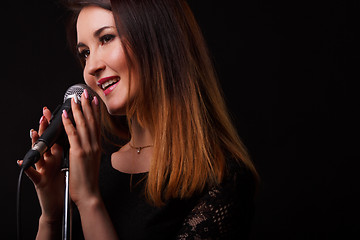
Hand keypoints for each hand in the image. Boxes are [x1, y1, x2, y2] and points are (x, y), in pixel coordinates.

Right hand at [19, 107, 64, 221]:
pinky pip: (31, 174)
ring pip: (37, 154)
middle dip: (45, 128)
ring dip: (34, 143)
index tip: (62, 111)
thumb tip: (74, 135)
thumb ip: (67, 149)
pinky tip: (21, 162)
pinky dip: (26, 168)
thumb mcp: (67, 163)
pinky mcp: (39, 181)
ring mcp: (43, 169)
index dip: (59, 124)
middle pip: (45, 141)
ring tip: (34, 132)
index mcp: (57, 156)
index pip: (57, 136)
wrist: (60, 204)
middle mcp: (48, 160)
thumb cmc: (64, 183)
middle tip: (45, 114)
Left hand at [62, 90, 100, 208]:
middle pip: (91, 121)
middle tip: (85, 93)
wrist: (89, 192)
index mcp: (97, 147)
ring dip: (78, 110)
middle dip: (88, 105)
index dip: (95, 111)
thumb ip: (89, 149)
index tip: (94, 100)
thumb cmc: (88, 180)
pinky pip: (73, 134)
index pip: (97, 125)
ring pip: (83, 125)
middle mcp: (94, 145)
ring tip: (75, 99)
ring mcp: (87, 148)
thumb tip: (86, 141)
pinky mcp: (78, 153)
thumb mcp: (91, 161)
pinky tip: (66, 114)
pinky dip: (69, 123)